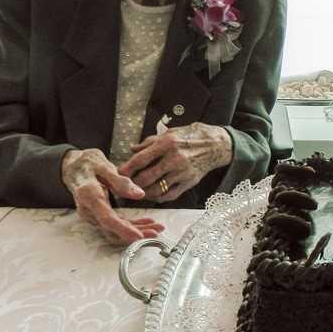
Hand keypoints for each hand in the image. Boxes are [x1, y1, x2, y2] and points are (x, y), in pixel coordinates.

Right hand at [61, 148, 165, 244]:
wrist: (73, 167)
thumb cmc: (87, 164)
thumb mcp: (104, 166)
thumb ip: (121, 181)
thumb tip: (139, 194)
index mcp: (89, 196)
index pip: (107, 219)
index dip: (123, 229)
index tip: (138, 236)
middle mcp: (88, 210)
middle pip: (112, 230)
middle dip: (135, 233)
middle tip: (156, 232)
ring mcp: (92, 215)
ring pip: (114, 231)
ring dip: (135, 231)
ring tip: (156, 228)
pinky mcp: (98, 216)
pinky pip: (115, 225)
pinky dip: (130, 226)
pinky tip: (146, 222)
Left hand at [118, 123, 232, 202]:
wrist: (214, 145)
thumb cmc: (189, 137)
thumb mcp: (169, 134)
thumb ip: (149, 143)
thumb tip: (132, 150)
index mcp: (167, 144)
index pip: (141, 159)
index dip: (126, 169)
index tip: (118, 174)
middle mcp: (175, 159)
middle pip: (146, 177)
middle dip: (132, 184)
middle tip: (124, 186)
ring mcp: (182, 172)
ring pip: (156, 189)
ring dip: (143, 193)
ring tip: (136, 192)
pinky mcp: (189, 182)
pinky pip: (169, 195)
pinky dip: (158, 198)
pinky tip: (152, 195)